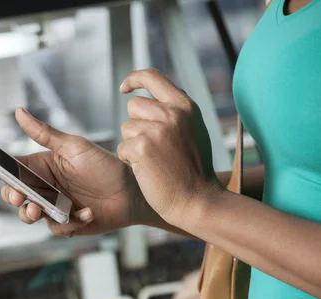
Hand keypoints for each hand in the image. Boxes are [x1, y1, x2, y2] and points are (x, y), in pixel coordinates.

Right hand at [0, 107, 148, 236]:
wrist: (133, 191)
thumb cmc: (105, 165)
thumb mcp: (74, 146)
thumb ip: (44, 134)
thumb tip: (19, 112)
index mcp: (42, 166)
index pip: (12, 168)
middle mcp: (45, 187)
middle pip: (14, 194)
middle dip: (11, 196)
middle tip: (19, 196)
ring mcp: (54, 207)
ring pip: (28, 215)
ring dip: (29, 214)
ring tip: (39, 210)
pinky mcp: (67, 224)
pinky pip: (56, 228)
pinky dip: (68, 223)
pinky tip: (86, 212)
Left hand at [117, 69, 221, 227]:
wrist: (198, 200)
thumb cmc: (193, 170)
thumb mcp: (193, 130)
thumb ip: (175, 111)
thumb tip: (150, 97)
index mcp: (186, 105)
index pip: (152, 76)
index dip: (134, 79)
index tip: (125, 88)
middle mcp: (172, 113)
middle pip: (134, 105)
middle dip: (136, 125)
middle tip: (154, 147)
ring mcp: (157, 130)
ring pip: (126, 127)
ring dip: (133, 144)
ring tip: (154, 160)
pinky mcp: (142, 148)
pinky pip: (122, 148)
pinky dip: (129, 160)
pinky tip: (147, 170)